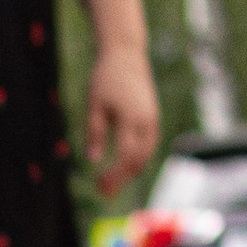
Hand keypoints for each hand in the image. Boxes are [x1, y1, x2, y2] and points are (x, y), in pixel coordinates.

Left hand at [86, 41, 160, 195]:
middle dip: (122, 179)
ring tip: (111, 183)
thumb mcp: (95, 106)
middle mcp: (147, 121)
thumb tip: (93, 159)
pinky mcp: (152, 117)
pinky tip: (123, 167)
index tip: (99, 185)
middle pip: (138, 160)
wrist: (126, 54)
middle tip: (103, 192)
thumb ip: (95, 133)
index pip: (126, 156)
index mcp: (132, 118)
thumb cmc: (106, 77)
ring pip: (146, 155)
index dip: (114, 175)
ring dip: (130, 172)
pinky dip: (137, 159)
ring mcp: (152, 119)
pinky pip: (148, 145)